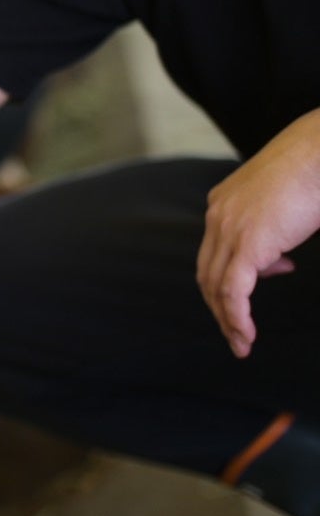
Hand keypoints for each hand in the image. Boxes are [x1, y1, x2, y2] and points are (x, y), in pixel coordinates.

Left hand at [196, 114, 319, 356]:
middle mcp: (218, 214)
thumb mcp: (284, 206)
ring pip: (215, 285)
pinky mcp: (247, 243)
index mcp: (223, 203)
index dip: (227, 279)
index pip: (214, 251)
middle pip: (207, 271)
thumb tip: (277, 263)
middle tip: (235, 332)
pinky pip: (232, 290)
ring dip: (227, 318)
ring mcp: (228, 227)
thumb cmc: (312, 174)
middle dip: (219, 306)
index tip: (247, 299)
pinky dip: (236, 316)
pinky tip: (246, 334)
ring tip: (241, 342)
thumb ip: (273, 233)